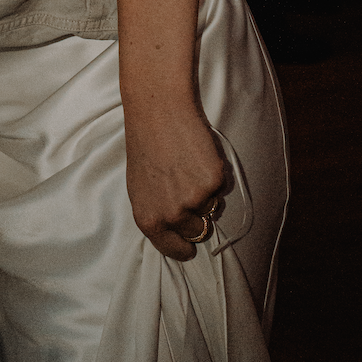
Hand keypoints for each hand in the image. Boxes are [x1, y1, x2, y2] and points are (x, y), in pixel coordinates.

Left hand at [124, 102, 230, 260]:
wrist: (158, 112)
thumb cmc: (146, 146)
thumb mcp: (140, 189)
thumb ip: (156, 213)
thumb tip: (173, 231)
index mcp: (149, 219)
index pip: (172, 249)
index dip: (183, 248)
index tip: (189, 248)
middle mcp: (172, 215)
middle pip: (197, 230)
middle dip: (197, 214)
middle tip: (188, 187)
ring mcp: (195, 199)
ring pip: (212, 206)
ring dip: (207, 190)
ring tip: (189, 165)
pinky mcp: (214, 181)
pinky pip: (222, 186)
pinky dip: (216, 172)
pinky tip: (199, 155)